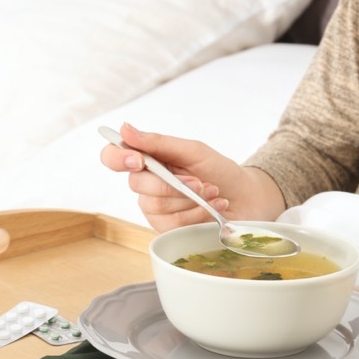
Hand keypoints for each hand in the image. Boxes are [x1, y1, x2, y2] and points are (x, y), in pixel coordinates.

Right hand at [98, 123, 285, 231]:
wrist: (245, 197)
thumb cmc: (219, 171)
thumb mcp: (193, 151)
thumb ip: (159, 142)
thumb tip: (125, 129)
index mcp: (148, 160)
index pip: (113, 156)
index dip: (117, 158)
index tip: (138, 160)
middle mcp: (146, 184)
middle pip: (137, 185)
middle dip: (173, 185)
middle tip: (200, 182)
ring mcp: (154, 208)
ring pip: (156, 206)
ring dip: (190, 200)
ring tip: (213, 193)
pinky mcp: (166, 229)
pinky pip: (170, 224)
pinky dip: (196, 214)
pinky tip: (213, 208)